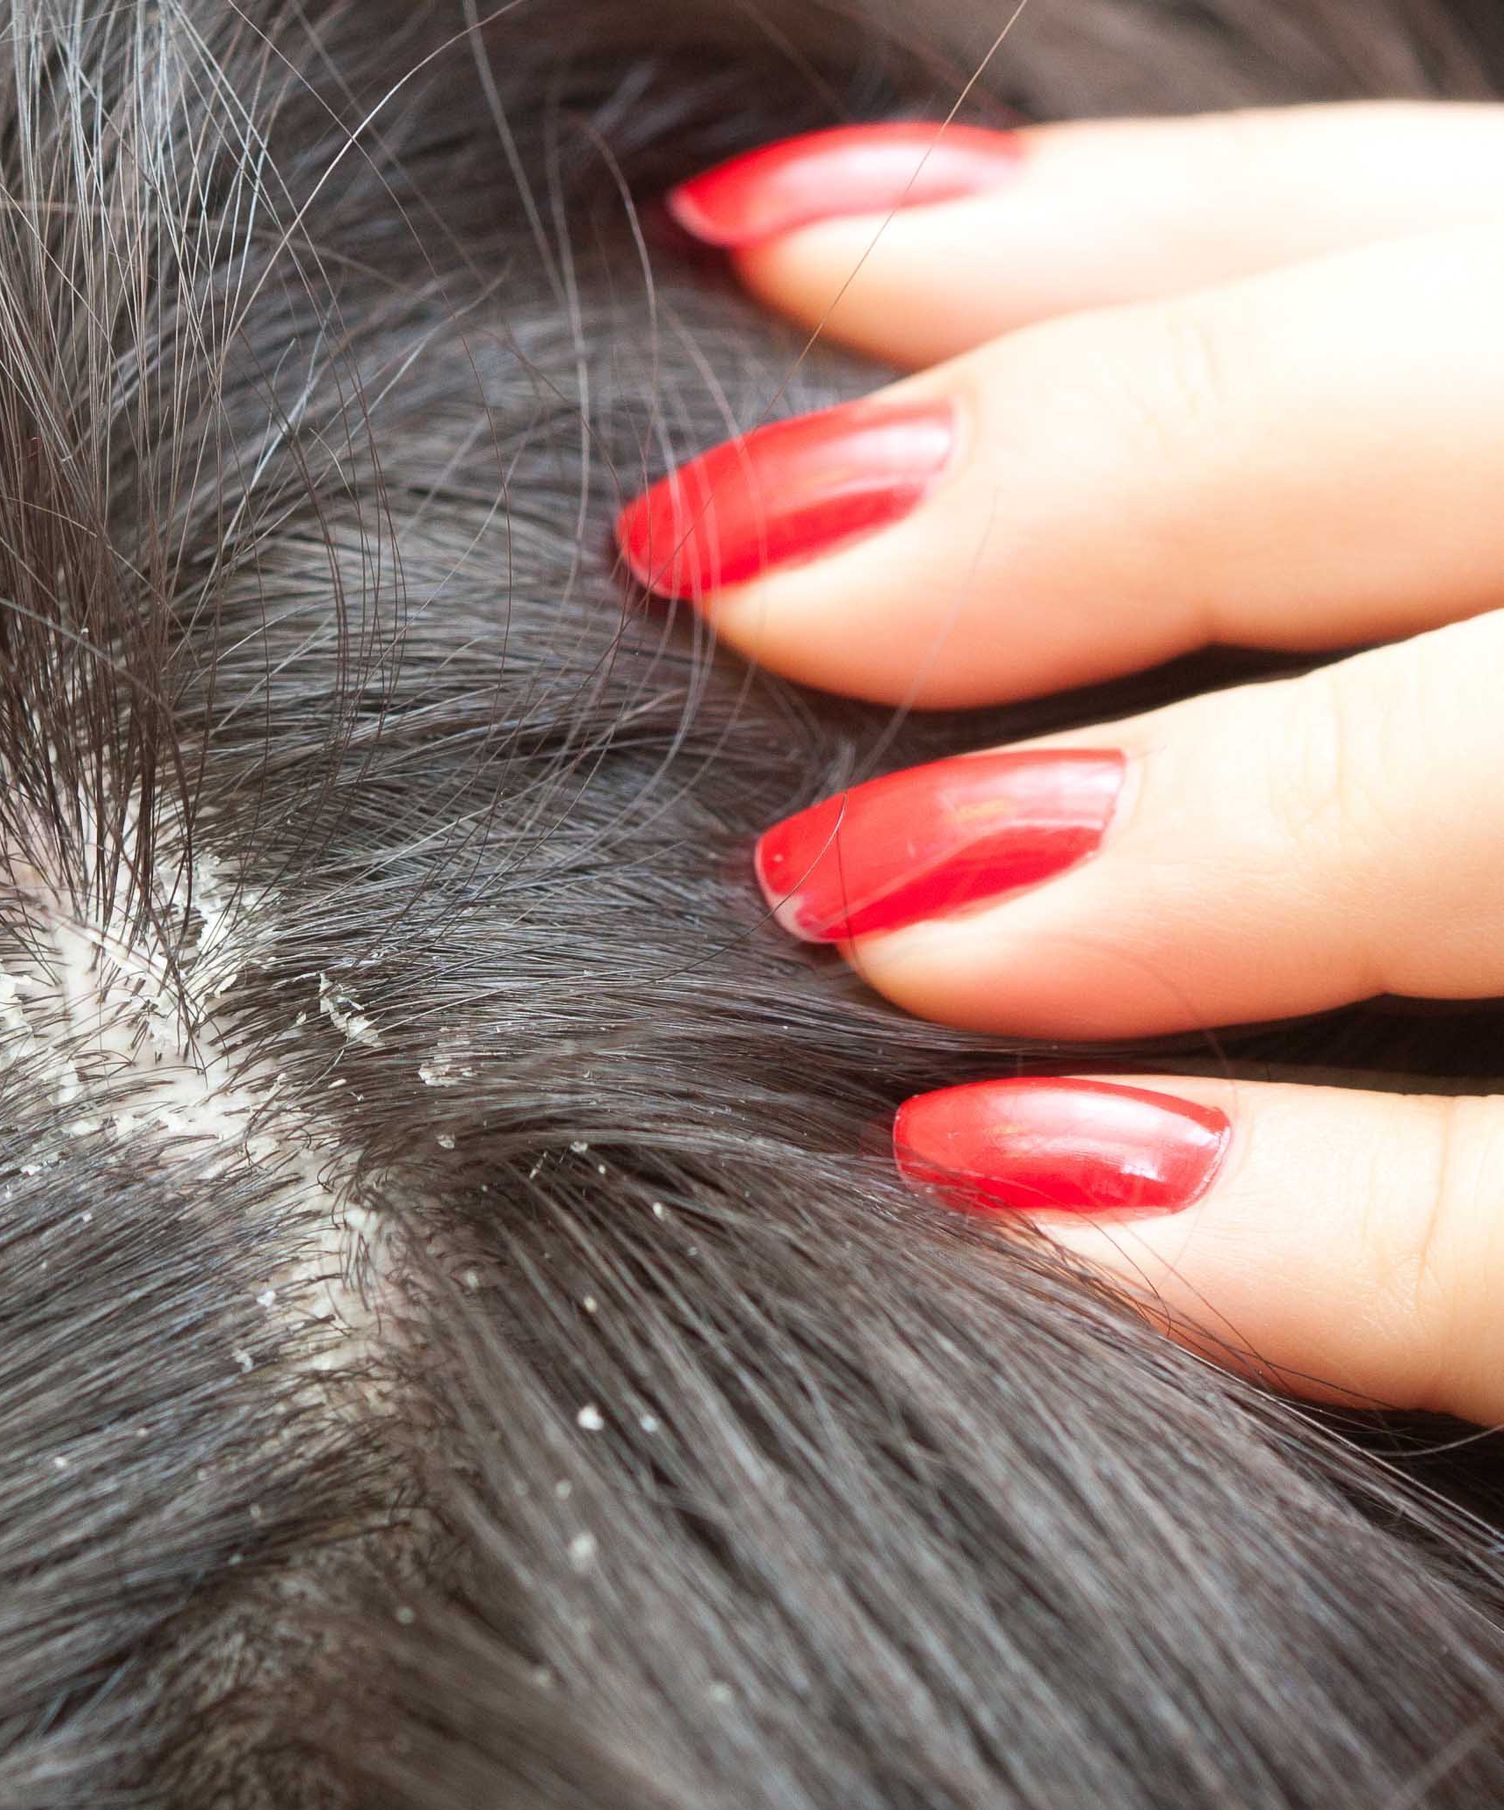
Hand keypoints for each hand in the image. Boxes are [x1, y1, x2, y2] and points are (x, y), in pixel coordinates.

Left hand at [617, 105, 1503, 1423]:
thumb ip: (1353, 537)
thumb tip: (909, 383)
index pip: (1459, 240)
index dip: (1128, 230)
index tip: (785, 253)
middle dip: (1115, 461)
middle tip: (735, 556)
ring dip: (1201, 831)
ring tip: (863, 911)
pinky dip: (1312, 1222)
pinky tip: (1022, 1203)